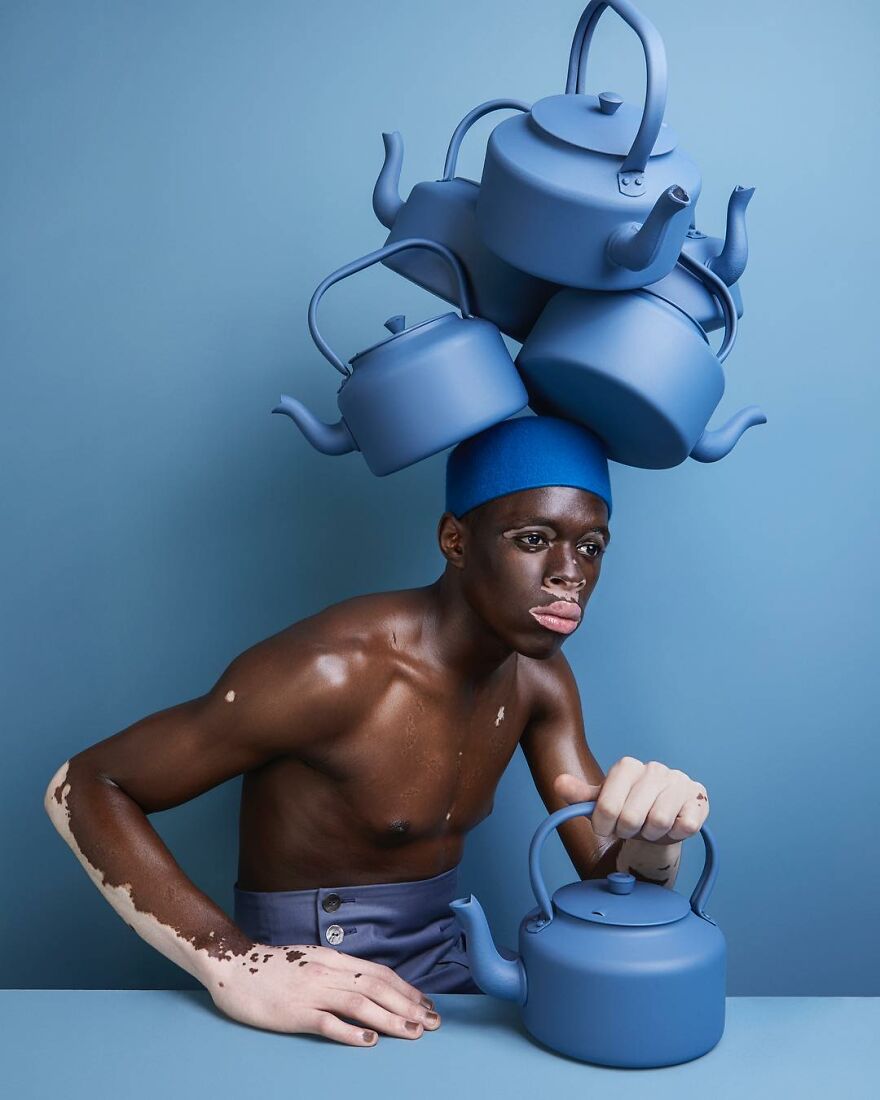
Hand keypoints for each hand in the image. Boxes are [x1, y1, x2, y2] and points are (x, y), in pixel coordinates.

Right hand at [204, 942, 439, 1046]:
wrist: (233, 966)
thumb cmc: (272, 967)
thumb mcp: (311, 960)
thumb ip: (337, 969)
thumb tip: (366, 983)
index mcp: (333, 959)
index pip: (379, 973)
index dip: (406, 988)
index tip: (425, 1003)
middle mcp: (327, 972)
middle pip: (377, 987)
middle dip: (409, 1005)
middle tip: (432, 1022)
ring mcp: (311, 992)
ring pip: (360, 1003)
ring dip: (391, 1018)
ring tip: (413, 1032)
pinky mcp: (294, 1013)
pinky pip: (327, 1022)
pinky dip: (351, 1031)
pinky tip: (370, 1040)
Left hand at [553, 756, 708, 843]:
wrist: (660, 821)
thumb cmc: (628, 809)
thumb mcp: (602, 803)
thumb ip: (580, 795)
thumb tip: (559, 784)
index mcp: (627, 766)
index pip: (607, 806)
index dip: (604, 825)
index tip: (606, 827)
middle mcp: (654, 769)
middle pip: (632, 817)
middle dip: (628, 831)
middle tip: (631, 828)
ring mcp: (679, 781)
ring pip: (658, 822)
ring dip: (651, 834)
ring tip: (650, 827)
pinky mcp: (699, 798)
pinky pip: (685, 825)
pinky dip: (675, 834)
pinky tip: (672, 826)